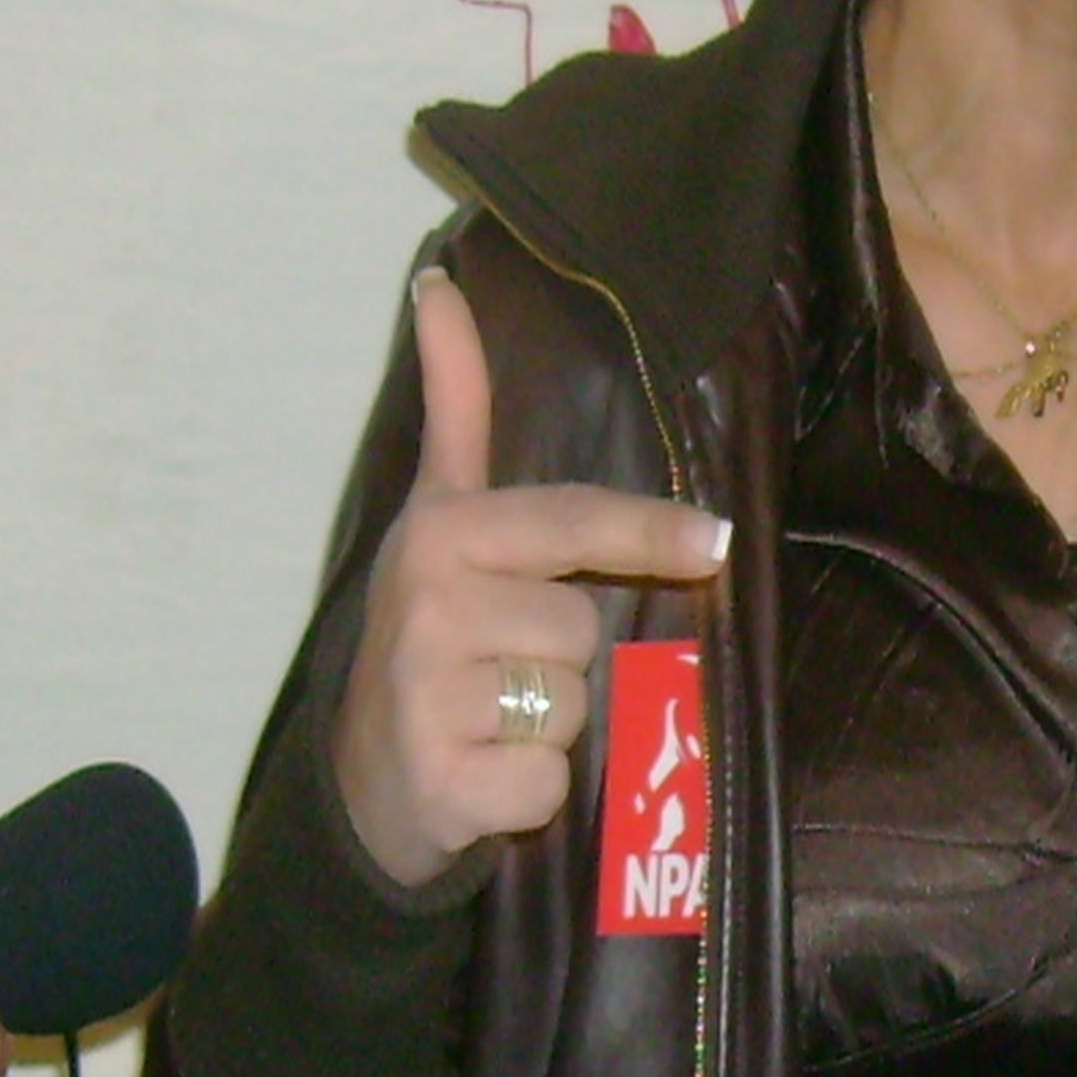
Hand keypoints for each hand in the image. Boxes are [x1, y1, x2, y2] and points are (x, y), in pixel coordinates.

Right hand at [329, 270, 729, 888]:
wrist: (361, 782)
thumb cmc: (425, 639)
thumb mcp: (434, 518)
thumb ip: (456, 409)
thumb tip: (439, 283)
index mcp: (440, 535)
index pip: (570, 521)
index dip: (648, 529)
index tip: (715, 538)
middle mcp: (428, 606)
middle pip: (585, 624)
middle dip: (562, 655)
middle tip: (501, 667)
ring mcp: (431, 697)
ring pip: (577, 704)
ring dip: (551, 724)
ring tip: (493, 719)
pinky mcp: (446, 783)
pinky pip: (554, 781)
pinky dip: (535, 793)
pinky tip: (486, 776)